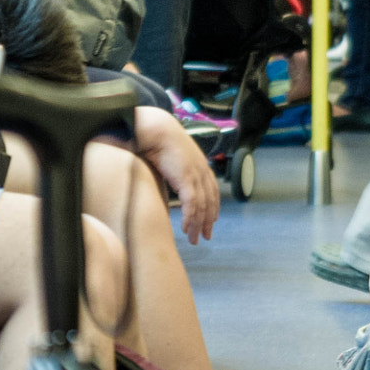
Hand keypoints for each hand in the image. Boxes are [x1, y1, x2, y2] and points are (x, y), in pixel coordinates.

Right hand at [129, 106, 219, 242]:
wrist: (157, 130)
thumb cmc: (160, 142)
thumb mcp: (172, 159)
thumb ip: (175, 171)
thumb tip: (169, 181)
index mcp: (201, 166)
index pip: (212, 192)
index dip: (212, 208)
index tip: (210, 221)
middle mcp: (202, 172)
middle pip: (210, 202)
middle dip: (208, 221)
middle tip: (205, 236)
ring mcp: (196, 175)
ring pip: (202, 207)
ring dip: (199, 225)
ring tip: (195, 239)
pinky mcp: (187, 179)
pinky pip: (192, 204)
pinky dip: (191, 219)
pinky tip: (187, 230)